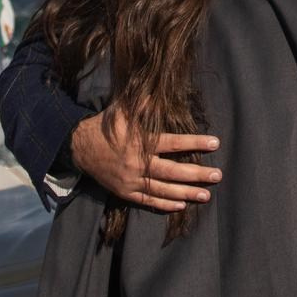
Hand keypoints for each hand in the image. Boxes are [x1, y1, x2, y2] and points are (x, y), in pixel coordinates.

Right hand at [71, 109, 221, 212]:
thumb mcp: (122, 110)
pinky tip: (181, 205)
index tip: (214, 144)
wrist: (79, 147)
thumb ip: (142, 103)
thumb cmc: (105, 126)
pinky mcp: (124, 192)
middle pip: (172, 171)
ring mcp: (131, 180)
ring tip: (206, 195)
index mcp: (140, 142)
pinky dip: (165, 204)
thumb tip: (159, 91)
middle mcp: (137, 163)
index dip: (194, 143)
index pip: (173, 143)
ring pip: (163, 189)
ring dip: (186, 192)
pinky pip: (148, 201)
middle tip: (217, 175)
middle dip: (196, 173)